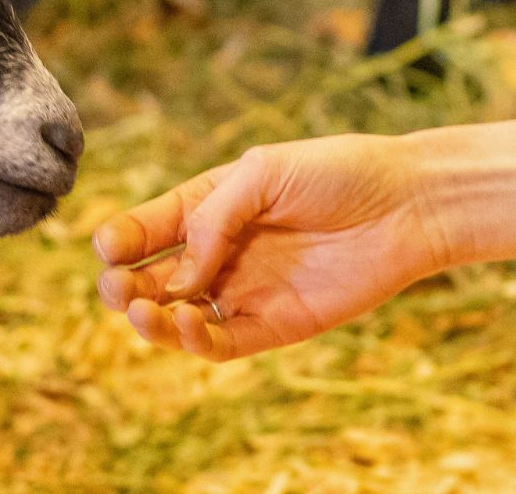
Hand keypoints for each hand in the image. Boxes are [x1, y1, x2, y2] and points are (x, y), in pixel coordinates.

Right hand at [93, 134, 455, 360]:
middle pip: (154, 278)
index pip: (150, 227)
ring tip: (141, 310)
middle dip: (122, 286)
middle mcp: (221, 252)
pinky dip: (195, 341)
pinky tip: (187, 321)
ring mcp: (245, 291)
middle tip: (114, 287)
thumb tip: (181, 274)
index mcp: (212, 206)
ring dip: (150, 320)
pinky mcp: (273, 325)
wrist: (408, 205)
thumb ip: (215, 217)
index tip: (108, 246)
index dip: (121, 240)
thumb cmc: (340, 173)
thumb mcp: (266, 173)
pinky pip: (222, 343)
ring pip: (179, 317)